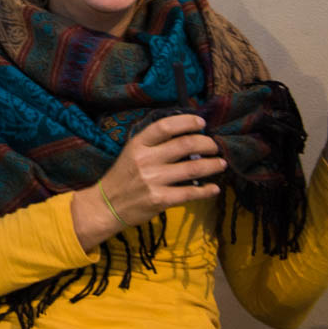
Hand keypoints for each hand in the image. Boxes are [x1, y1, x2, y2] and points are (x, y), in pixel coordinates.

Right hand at [72, 113, 224, 250]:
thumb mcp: (131, 153)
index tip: (201, 122)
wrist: (106, 206)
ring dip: (212, 165)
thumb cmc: (122, 177)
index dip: (186, 122)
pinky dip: (206, 191)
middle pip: (184, 145)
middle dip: (206, 143)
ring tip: (221, 164)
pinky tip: (214, 188)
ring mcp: (152, 181)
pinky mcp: (160, 200)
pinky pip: (190, 193)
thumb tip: (187, 136)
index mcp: (137, 145)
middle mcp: (145, 160)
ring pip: (193, 169)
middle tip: (214, 146)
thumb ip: (154, 145)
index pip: (164, 126)